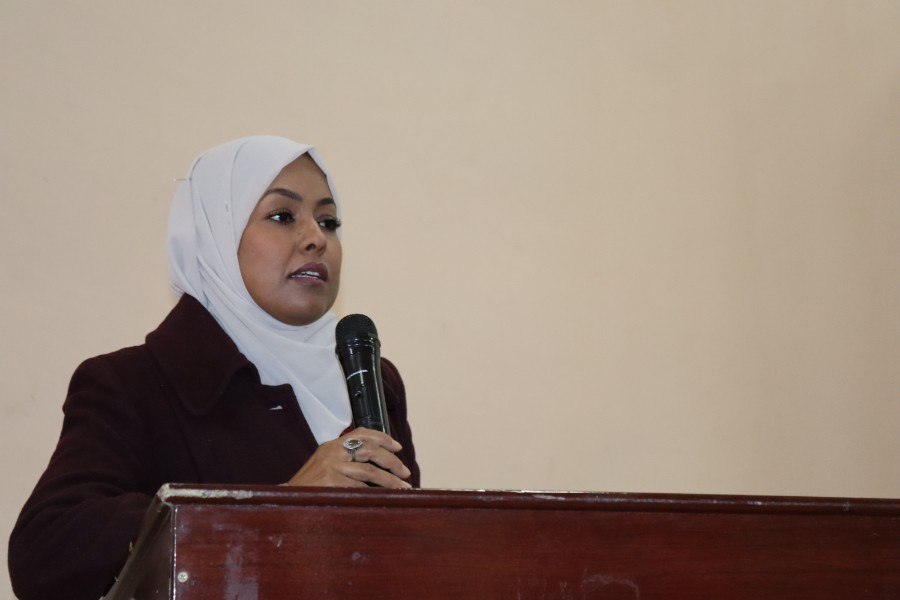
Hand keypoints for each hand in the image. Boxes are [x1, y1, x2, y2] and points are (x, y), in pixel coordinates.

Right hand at [284, 427, 412, 488]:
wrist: (285, 501)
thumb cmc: (308, 487)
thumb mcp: (323, 465)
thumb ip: (344, 459)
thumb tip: (377, 463)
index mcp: (331, 445)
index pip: (361, 433)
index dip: (382, 438)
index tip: (397, 447)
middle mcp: (332, 452)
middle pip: (371, 451)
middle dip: (392, 462)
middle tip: (405, 472)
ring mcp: (332, 467)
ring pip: (371, 472)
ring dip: (391, 481)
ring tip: (403, 488)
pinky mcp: (333, 482)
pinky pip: (362, 488)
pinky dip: (376, 493)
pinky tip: (385, 498)